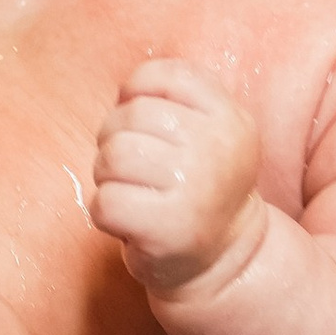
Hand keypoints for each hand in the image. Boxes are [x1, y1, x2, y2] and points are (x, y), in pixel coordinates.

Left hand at [93, 55, 264, 295]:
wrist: (223, 258)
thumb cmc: (198, 185)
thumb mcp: (209, 131)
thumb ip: (175, 97)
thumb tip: (123, 92)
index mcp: (231, 118)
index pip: (165, 76)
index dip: (136, 92)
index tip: (143, 124)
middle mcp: (218, 150)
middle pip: (131, 115)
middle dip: (116, 138)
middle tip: (135, 169)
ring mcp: (195, 190)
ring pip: (113, 155)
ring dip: (106, 175)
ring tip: (129, 190)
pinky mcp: (167, 230)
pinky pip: (105, 202)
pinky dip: (104, 212)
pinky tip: (128, 220)